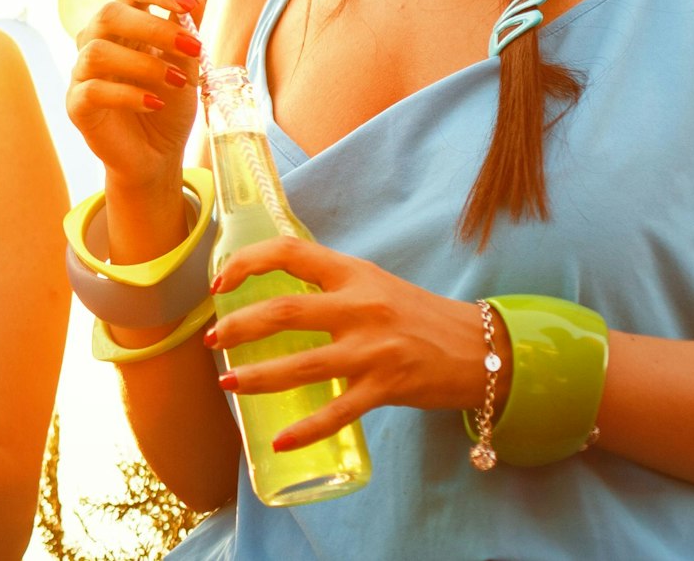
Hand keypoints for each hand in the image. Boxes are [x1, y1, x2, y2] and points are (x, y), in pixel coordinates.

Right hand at [66, 0, 208, 196]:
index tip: (189, 5)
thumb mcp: (187, 64)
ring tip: (178, 82)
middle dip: (154, 28)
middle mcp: (97, 41)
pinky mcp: (77, 105)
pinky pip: (92, 91)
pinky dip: (128, 94)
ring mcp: (83, 73)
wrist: (157, 155)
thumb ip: (187, 27)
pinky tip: (155, 103)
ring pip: (97, 51)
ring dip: (144, 64)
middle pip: (109, 14)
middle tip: (193, 48)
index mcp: (125, 24)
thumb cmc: (168, 104)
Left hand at [207, 237, 495, 451]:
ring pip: (303, 365)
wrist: (481, 347)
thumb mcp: (374, 284)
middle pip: (285, 312)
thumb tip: (274, 295)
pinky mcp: (387, 387)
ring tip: (228, 383)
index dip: (246, 263)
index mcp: (352, 274)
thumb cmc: (417, 315)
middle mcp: (361, 307)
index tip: (219, 283)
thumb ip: (329, 286)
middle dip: (239, 327)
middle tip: (212, 339)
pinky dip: (306, 430)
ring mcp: (374, 349)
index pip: (288, 252)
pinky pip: (338, 412)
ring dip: (258, 377)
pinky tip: (279, 441)